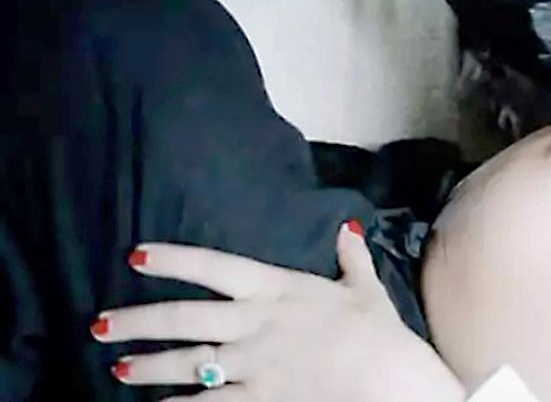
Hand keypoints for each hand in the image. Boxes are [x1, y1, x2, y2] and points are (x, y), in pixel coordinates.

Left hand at [96, 223, 465, 401]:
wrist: (388, 379)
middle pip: (184, 318)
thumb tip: (348, 229)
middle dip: (136, 320)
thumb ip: (351, 258)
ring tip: (116, 367)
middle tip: (99, 324)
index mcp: (278, 289)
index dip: (173, 259)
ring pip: (186, 363)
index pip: (215, 267)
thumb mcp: (365, 288)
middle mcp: (256, 323)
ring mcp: (253, 364)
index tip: (136, 255)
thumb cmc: (379, 332)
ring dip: (147, 365)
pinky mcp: (258, 398)